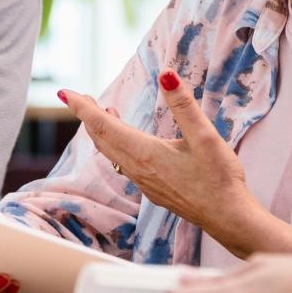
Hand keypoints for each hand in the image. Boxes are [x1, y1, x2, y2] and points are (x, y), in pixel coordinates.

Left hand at [59, 68, 261, 243]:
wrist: (227, 217)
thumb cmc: (219, 178)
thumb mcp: (204, 136)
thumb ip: (183, 104)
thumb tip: (166, 74)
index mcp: (144, 152)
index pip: (103, 125)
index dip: (82, 107)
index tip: (64, 93)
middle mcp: (137, 169)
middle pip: (101, 138)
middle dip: (87, 116)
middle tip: (79, 97)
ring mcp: (143, 182)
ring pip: (111, 152)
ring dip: (101, 131)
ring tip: (101, 112)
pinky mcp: (152, 189)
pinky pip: (123, 163)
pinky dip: (115, 145)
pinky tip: (127, 141)